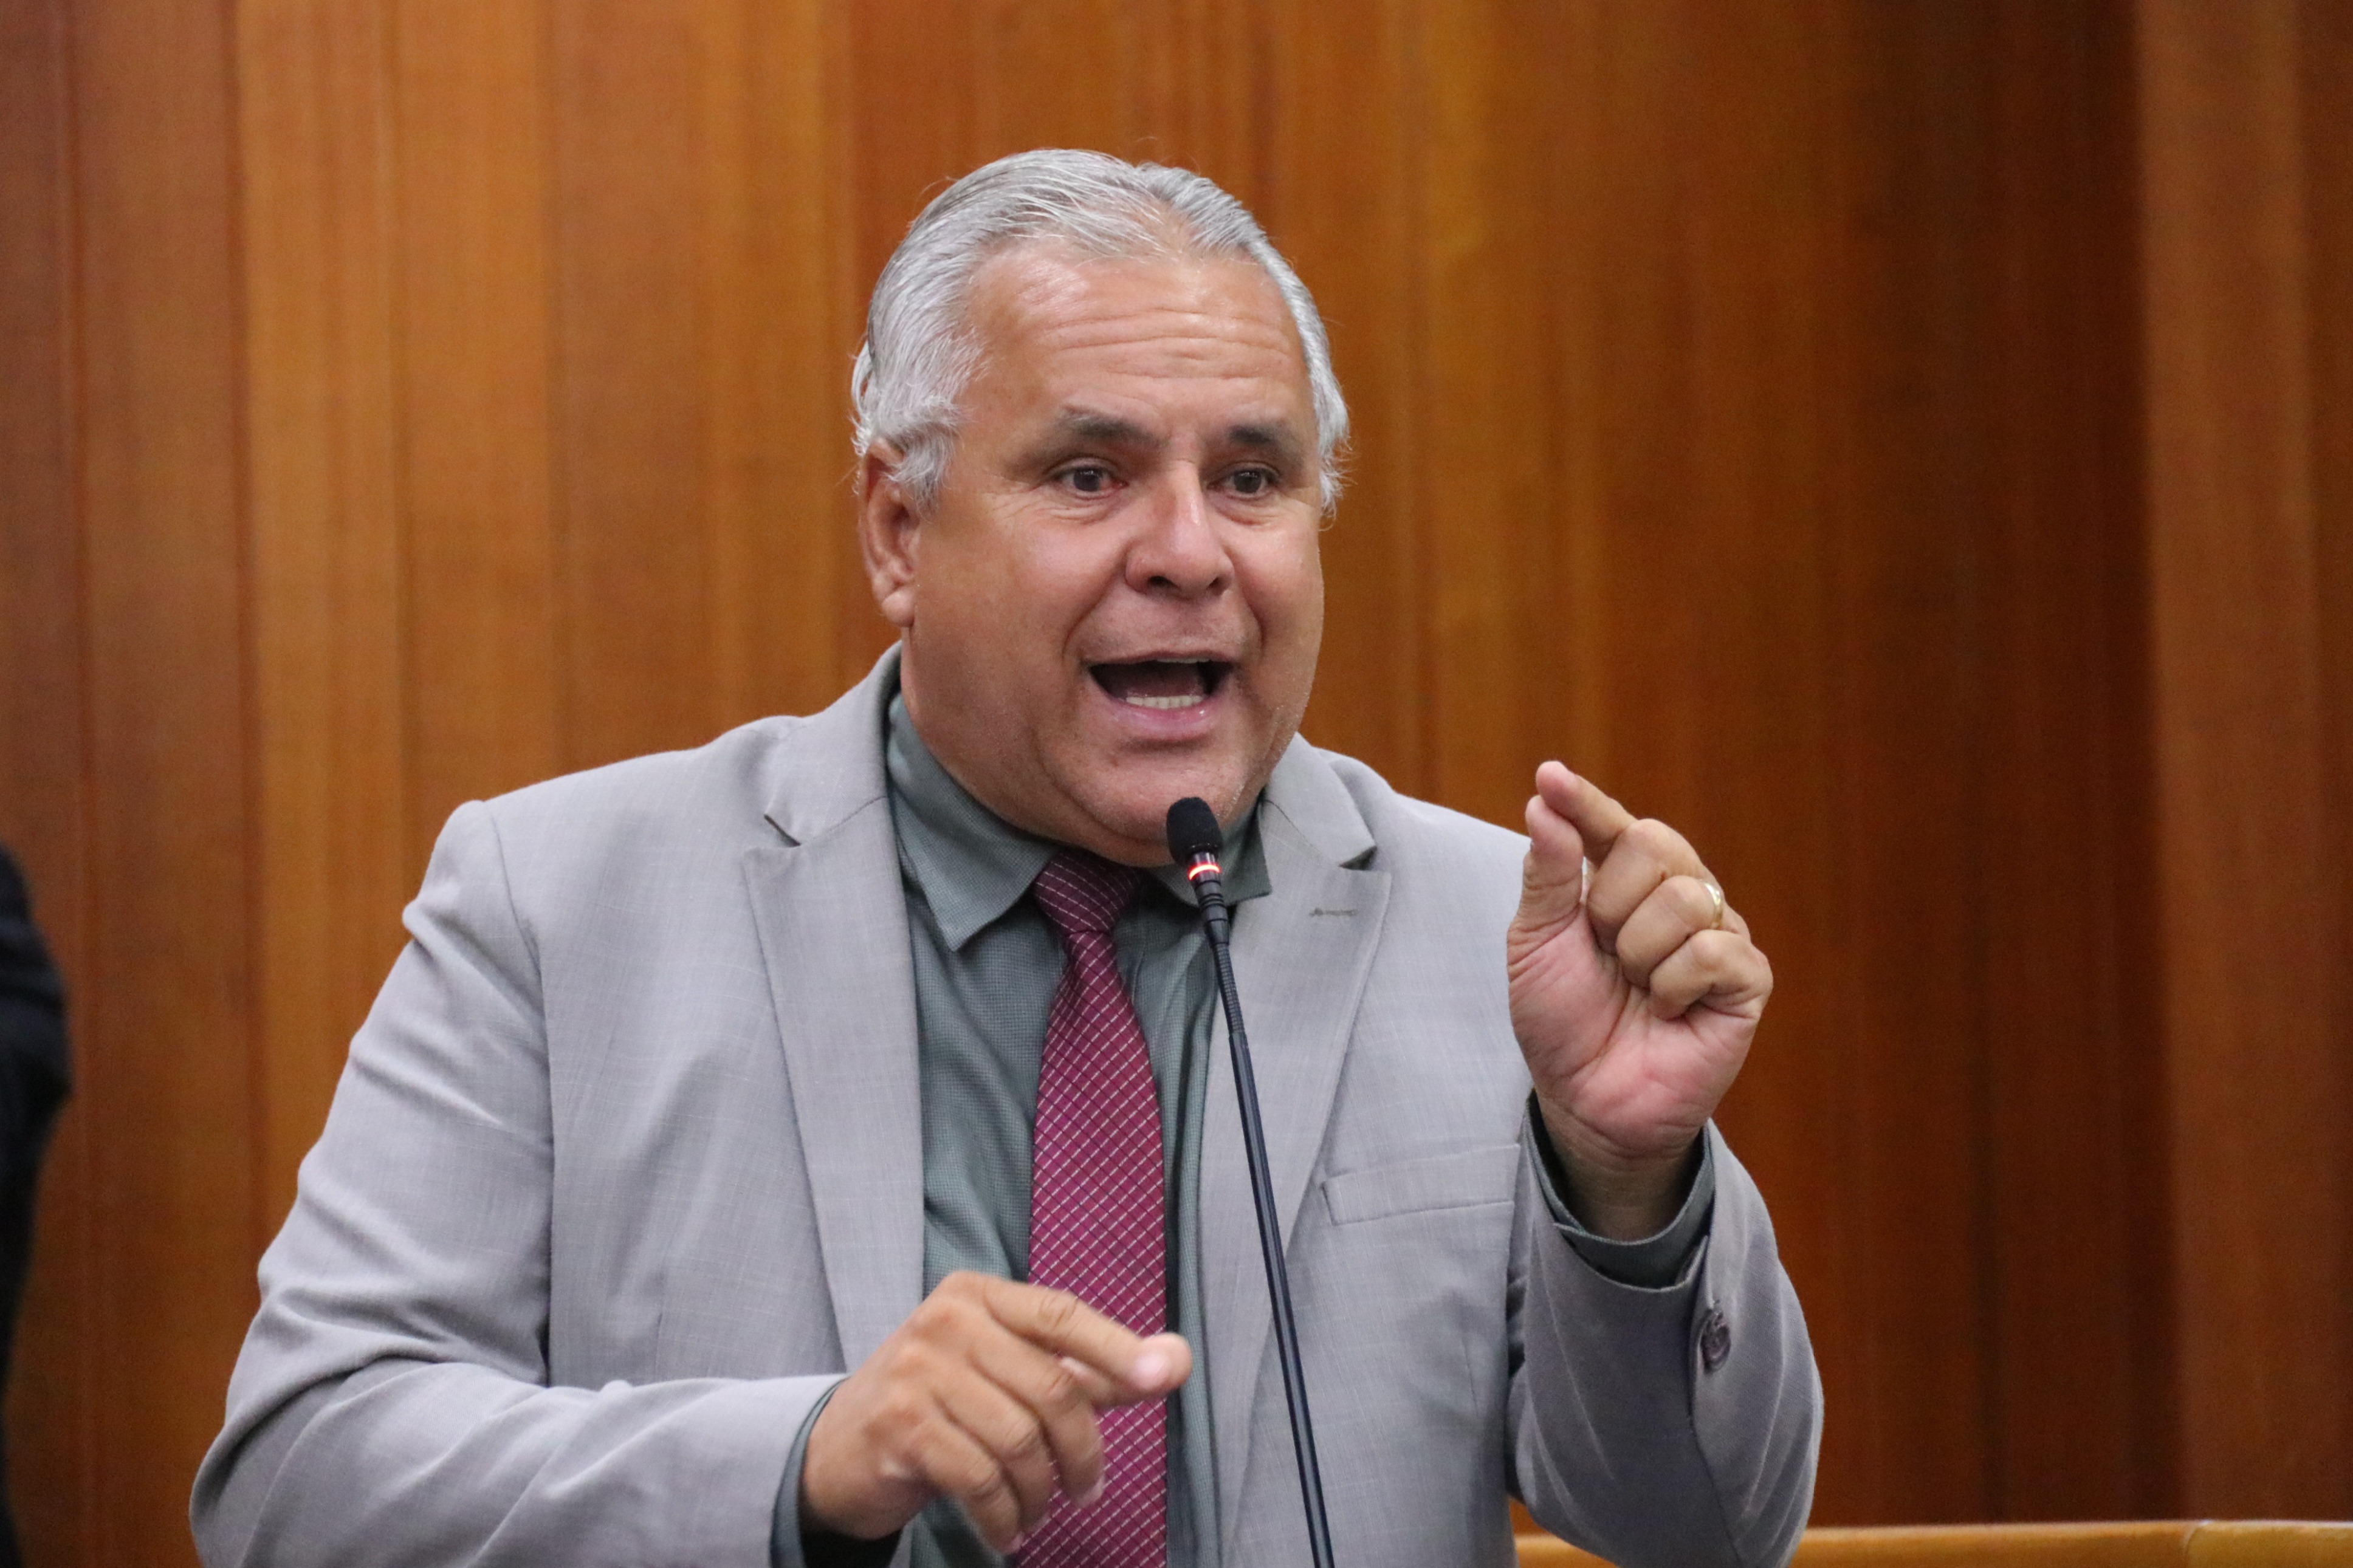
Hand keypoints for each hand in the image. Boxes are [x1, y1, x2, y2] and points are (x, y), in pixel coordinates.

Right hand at [799, 1272, 1190, 1552]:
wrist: (840, 1448)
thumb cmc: (942, 1404)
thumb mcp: (1012, 1373)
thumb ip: (1093, 1369)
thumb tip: (1174, 1359)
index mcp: (979, 1296)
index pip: (1062, 1315)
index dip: (1118, 1347)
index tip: (1164, 1377)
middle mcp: (946, 1321)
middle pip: (1050, 1387)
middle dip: (1083, 1450)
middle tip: (1088, 1489)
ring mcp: (917, 1371)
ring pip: (1019, 1440)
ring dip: (1041, 1492)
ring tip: (1039, 1512)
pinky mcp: (899, 1427)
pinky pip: (979, 1479)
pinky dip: (1004, 1516)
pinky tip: (1007, 1529)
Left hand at [1508, 762, 1771, 1238]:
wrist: (1586, 1100)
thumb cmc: (1562, 1021)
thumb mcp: (1535, 943)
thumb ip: (1547, 872)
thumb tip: (1544, 802)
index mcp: (1623, 879)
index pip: (1609, 823)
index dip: (1583, 801)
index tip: (1549, 777)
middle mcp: (1677, 894)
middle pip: (1655, 843)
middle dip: (1610, 903)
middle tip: (1604, 952)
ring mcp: (1718, 932)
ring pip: (1685, 898)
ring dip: (1639, 952)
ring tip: (1634, 988)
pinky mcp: (1747, 979)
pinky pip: (1712, 950)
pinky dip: (1673, 984)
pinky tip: (1666, 1010)